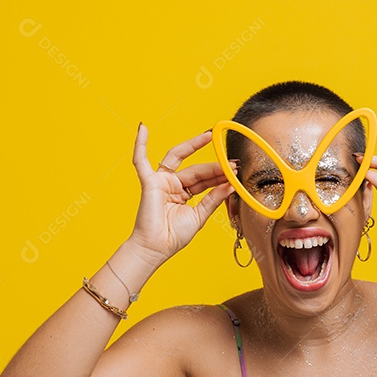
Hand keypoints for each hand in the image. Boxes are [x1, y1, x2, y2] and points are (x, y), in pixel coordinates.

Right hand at [127, 124, 234, 263]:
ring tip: (209, 135)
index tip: (236, 170)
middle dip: (214, 165)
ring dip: (193, 146)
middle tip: (232, 160)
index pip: (205, 180)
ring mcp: (160, 182)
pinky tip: (143, 128)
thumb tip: (231, 185)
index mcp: (184, 194)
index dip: (220, 175)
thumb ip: (213, 199)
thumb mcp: (200, 216)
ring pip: (179, 159)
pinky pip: (140, 160)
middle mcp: (172, 185)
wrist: (156, 248)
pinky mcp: (148, 182)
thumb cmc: (174, 237)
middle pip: (196, 169)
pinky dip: (140, 143)